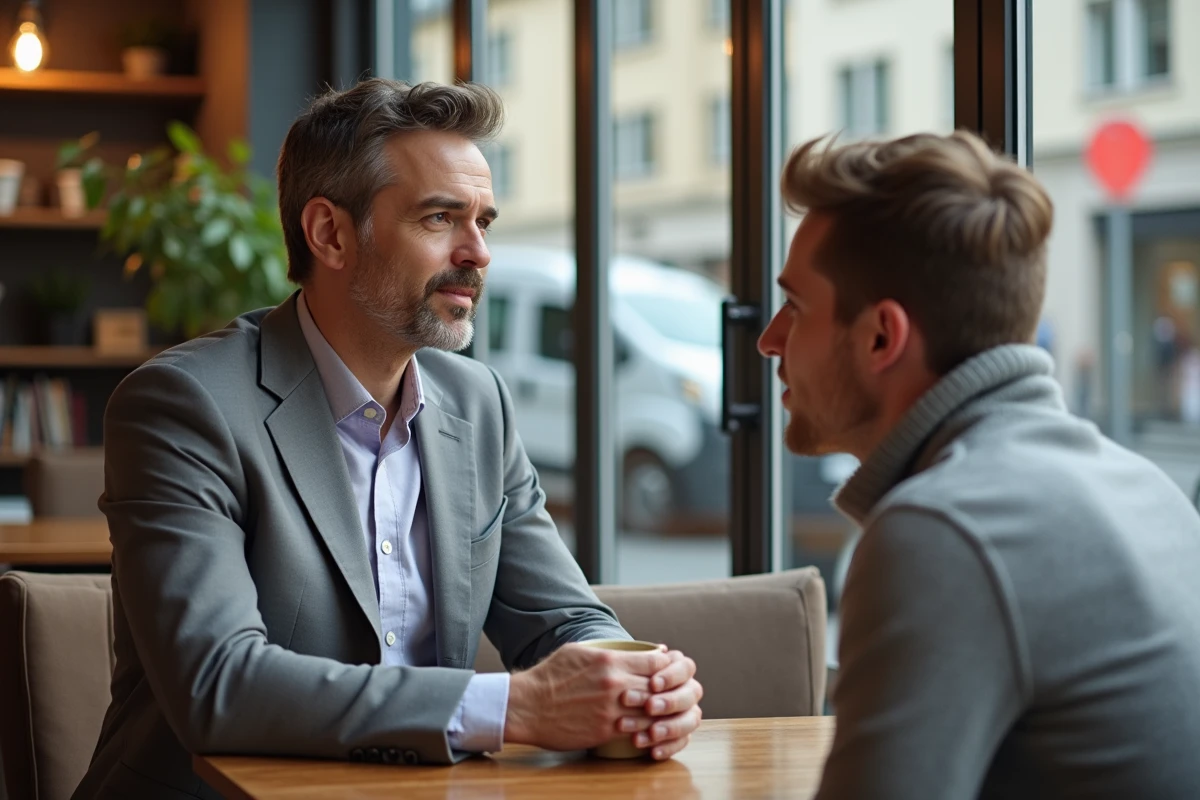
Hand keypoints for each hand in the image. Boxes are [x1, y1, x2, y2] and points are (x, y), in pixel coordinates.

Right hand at [503, 642, 670, 750]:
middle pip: (658, 687)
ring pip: (651, 711)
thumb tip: (632, 648)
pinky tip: (644, 726)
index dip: (666, 667)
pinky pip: (635, 730)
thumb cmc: (550, 676)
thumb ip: (608, 650)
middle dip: (667, 690)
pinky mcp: (604, 731)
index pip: (656, 663)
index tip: (667, 670)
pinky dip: (643, 728)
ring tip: (659, 710)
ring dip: (657, 711)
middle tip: (670, 692)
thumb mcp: (578, 651)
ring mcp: (611, 710)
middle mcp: (614, 685)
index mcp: (609, 661)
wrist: (527, 706)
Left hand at [618, 649, 702, 760]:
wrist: (609, 697)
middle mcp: (687, 688)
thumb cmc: (619, 674)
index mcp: (678, 667)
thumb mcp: (625, 664)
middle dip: (670, 701)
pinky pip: (683, 742)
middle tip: (649, 708)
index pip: (685, 668)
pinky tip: (652, 752)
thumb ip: (641, 660)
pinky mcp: (681, 733)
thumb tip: (658, 650)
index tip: (653, 684)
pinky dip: (668, 748)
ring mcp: (687, 711)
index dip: (672, 676)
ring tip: (643, 734)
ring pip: (690, 719)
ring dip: (668, 727)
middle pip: (691, 694)